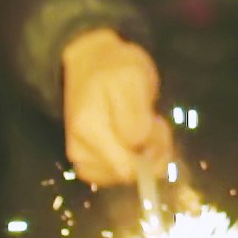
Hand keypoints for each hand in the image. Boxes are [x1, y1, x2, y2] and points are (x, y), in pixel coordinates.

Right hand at [58, 30, 173, 187]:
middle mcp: (80, 151)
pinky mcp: (88, 161)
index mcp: (89, 130)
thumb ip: (135, 114)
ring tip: (146, 123)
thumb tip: (136, 146)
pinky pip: (118, 173)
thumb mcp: (133, 78)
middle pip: (128, 175)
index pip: (128, 168)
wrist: (90, 61)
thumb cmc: (115, 66)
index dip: (152, 150)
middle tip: (155, 122)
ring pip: (125, 176)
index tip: (157, 123)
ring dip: (145, 155)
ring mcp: (82, 158)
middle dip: (151, 153)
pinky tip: (137, 136)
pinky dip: (133, 159)